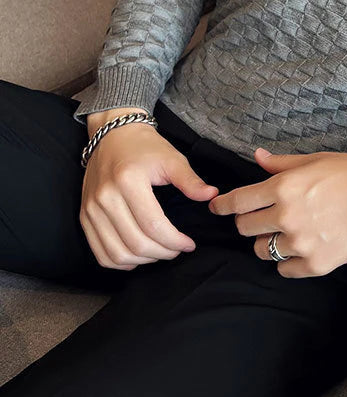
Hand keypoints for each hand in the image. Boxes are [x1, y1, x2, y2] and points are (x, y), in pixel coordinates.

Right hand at [81, 112, 217, 269]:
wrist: (112, 135)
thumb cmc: (145, 147)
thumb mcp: (172, 158)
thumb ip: (190, 181)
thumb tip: (212, 196)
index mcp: (128, 181)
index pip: (153, 225)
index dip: (175, 241)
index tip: (189, 244)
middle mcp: (105, 197)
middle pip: (136, 243)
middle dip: (163, 253)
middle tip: (178, 249)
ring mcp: (90, 209)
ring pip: (117, 254)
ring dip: (143, 261)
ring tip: (161, 252)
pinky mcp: (84, 217)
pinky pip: (100, 253)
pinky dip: (120, 262)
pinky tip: (138, 256)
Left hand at [207, 148, 346, 278]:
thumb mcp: (317, 160)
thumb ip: (282, 163)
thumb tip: (256, 157)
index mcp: (285, 188)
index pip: (238, 201)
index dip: (223, 205)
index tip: (217, 208)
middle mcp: (287, 217)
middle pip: (246, 228)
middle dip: (249, 222)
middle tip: (262, 218)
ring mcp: (301, 243)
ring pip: (262, 250)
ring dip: (268, 242)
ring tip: (284, 234)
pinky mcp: (316, 264)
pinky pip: (285, 269)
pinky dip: (288, 261)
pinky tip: (299, 250)